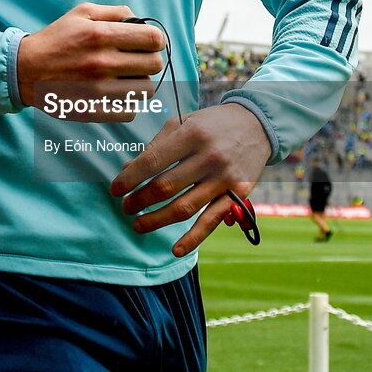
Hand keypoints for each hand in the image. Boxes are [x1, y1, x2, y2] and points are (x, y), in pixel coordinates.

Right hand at [17, 3, 165, 120]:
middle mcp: (103, 62)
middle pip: (154, 64)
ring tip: (125, 77)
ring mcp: (100, 89)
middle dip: (150, 59)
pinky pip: (130, 110)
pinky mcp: (95, 110)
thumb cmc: (57, 39)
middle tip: (136, 59)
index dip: (156, 39)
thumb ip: (115, 12)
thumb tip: (140, 20)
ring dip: (139, 82)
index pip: (154, 39)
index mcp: (102, 34)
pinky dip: (127, 103)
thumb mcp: (82, 12)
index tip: (148, 42)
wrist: (26, 70)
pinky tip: (115, 94)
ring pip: (146, 89)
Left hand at [109, 102, 270, 255]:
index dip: (130, 178)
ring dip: (156, 220)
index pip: (153, 161)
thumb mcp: (183, 123)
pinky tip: (174, 249)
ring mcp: (224, 178)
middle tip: (125, 207)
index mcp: (191, 134)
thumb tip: (128, 168)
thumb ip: (156, 146)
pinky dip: (192, 238)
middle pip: (166, 186)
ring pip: (184, 207)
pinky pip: (211, 221)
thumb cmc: (211, 123)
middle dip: (140, 200)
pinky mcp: (237, 195)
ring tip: (137, 225)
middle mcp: (209, 156)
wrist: (257, 124)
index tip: (115, 189)